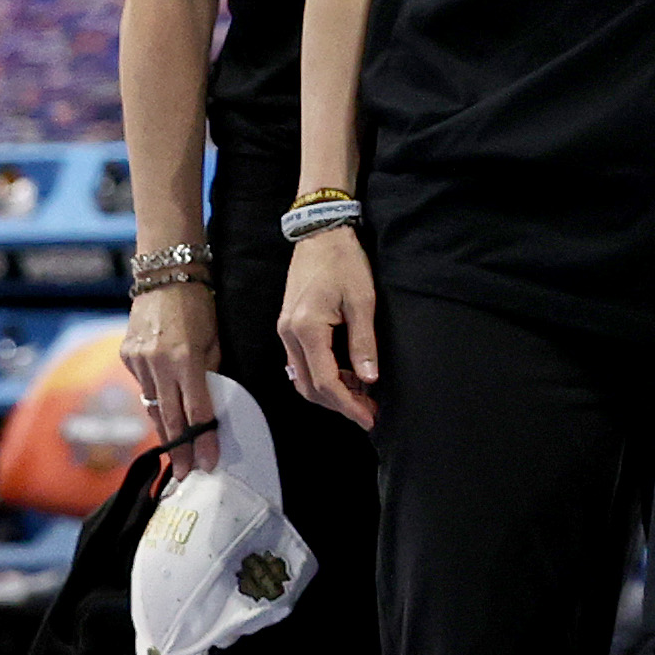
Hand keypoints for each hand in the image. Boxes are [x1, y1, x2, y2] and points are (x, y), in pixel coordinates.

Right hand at [124, 278, 223, 474]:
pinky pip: (143, 388)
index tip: (207, 462)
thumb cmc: (200, 307)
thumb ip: (211, 372)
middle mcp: (158, 363)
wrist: (164, 279)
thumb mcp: (214, 339)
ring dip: (164, 432)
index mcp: (185, 359)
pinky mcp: (125, 356)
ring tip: (174, 456)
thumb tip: (208, 404)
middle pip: (170, 416)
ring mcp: (137, 361)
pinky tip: (162, 421)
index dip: (202, 439)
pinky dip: (153, 404)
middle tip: (185, 474)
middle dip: (179, 448)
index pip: (196, 409)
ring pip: (152, 406)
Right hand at [278, 227, 381, 430]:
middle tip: (370, 413)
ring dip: (330, 393)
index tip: (370, 418)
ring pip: (302, 378)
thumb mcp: (363, 301)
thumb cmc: (345, 263)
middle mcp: (288, 335)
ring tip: (363, 397)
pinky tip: (348, 376)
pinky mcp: (288, 328)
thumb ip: (364, 342)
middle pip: (309, 387)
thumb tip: (369, 380)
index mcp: (306, 330)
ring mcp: (284, 332)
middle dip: (339, 405)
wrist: (320, 235)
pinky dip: (323, 376)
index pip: (325, 381)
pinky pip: (302, 364)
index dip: (348, 404)